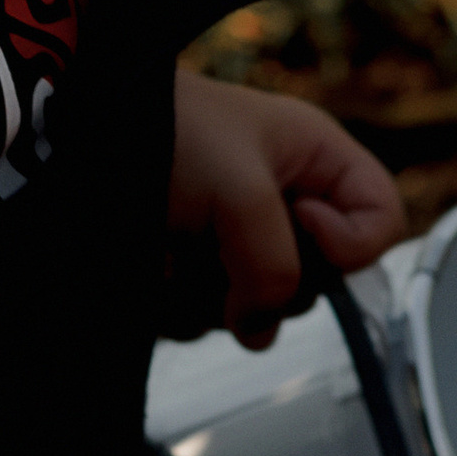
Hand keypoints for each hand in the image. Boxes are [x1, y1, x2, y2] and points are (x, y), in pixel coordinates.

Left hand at [161, 72, 402, 347]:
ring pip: (259, 312)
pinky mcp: (194, 272)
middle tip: (225, 236)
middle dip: (267, 274)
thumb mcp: (239, 189)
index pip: (380, 222)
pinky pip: (206, 319)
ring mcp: (237, 241)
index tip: (302, 225)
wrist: (76, 134)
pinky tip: (154, 260)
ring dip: (213, 291)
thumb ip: (273, 267)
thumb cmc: (164, 127)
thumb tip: (260, 328)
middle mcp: (284, 203)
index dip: (351, 241)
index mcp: (315, 159)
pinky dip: (177, 300)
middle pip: (319, 283)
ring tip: (178, 242)